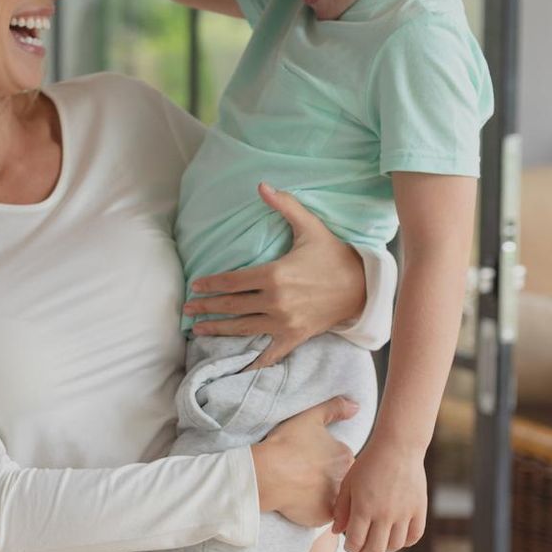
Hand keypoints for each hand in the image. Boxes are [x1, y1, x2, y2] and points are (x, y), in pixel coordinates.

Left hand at [184, 184, 366, 369]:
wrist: (363, 286)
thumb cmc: (334, 254)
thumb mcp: (310, 227)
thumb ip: (284, 206)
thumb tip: (262, 185)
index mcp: (274, 275)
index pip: (232, 281)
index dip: (210, 284)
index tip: (195, 286)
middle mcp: (276, 301)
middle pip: (231, 306)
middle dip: (206, 307)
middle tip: (188, 309)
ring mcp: (284, 322)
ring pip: (242, 328)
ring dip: (218, 330)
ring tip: (199, 330)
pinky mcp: (294, 337)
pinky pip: (269, 353)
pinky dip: (252, 361)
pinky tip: (235, 366)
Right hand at [251, 395, 358, 525]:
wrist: (267, 474)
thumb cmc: (286, 444)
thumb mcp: (310, 417)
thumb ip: (335, 408)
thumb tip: (356, 406)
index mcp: (345, 456)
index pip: (344, 460)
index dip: (327, 459)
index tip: (312, 459)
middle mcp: (345, 480)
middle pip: (341, 480)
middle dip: (328, 478)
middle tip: (306, 474)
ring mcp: (334, 500)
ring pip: (333, 498)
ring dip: (322, 495)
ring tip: (302, 489)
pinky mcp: (321, 517)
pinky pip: (321, 515)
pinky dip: (312, 510)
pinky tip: (299, 502)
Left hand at [333, 439, 428, 551]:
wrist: (398, 447)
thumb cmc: (369, 463)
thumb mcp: (349, 483)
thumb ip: (341, 509)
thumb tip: (337, 532)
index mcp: (364, 508)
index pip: (356, 541)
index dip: (350, 548)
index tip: (349, 546)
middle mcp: (384, 514)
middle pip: (375, 550)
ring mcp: (404, 513)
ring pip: (395, 546)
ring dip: (384, 549)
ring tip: (377, 543)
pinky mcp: (419, 509)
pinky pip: (414, 536)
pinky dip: (405, 541)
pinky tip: (396, 537)